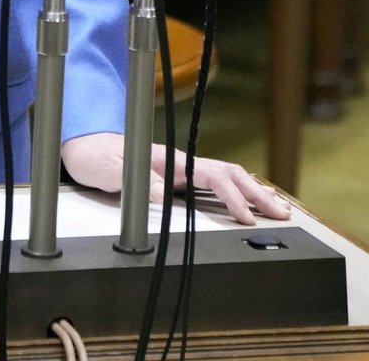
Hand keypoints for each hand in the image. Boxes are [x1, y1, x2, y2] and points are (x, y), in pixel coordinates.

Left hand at [61, 132, 291, 225]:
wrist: (85, 148)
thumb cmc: (97, 158)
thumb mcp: (111, 172)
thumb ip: (136, 182)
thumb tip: (164, 196)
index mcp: (171, 161)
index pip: (213, 176)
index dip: (232, 198)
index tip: (248, 219)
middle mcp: (181, 164)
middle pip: (230, 174)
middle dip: (258, 193)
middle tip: (284, 213)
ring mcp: (182, 171)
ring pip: (227, 178)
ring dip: (254, 193)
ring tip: (279, 209)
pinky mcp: (179, 180)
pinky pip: (216, 184)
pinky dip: (239, 193)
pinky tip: (250, 204)